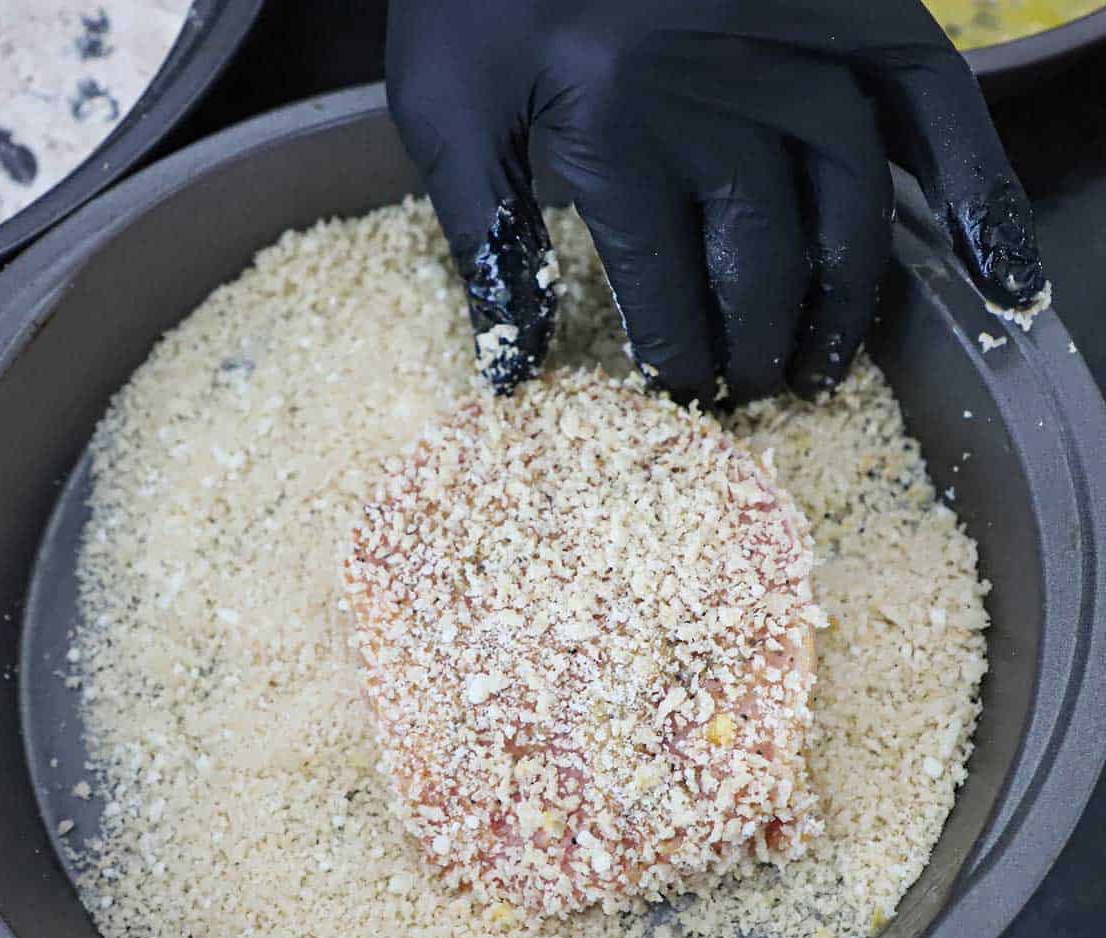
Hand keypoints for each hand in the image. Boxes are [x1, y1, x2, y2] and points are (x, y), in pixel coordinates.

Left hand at [387, 0, 1045, 401]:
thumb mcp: (445, 104)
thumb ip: (483, 239)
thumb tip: (514, 375)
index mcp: (618, 125)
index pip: (668, 288)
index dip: (679, 357)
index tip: (681, 392)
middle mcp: (724, 94)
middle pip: (763, 262)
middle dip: (756, 347)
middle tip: (747, 389)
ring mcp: (801, 46)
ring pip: (849, 210)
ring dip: (843, 307)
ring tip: (821, 369)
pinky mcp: (856, 8)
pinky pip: (935, 109)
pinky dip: (976, 194)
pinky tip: (1000, 277)